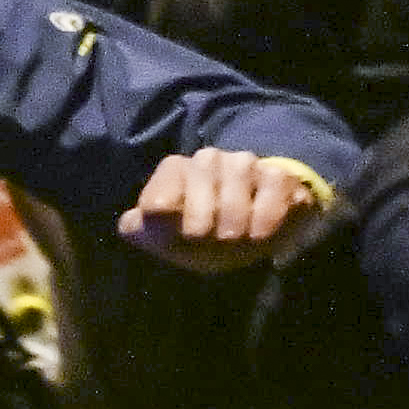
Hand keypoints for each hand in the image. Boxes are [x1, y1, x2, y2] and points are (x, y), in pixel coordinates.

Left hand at [116, 147, 328, 272]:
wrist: (253, 233)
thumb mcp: (166, 238)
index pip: (159, 205)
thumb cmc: (202, 237)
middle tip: (214, 248)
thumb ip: (139, 229)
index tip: (181, 243)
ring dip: (235, 231)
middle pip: (199, 209)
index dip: (169, 235)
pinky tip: (260, 234)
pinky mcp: (277, 175)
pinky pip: (272, 190)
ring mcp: (243, 163)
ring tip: (238, 242)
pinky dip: (267, 219)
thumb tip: (131, 223)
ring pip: (233, 200)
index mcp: (174, 171)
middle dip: (206, 239)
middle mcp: (206, 159)